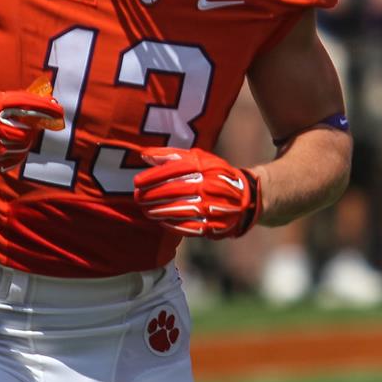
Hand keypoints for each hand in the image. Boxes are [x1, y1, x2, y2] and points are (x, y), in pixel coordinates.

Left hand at [133, 146, 260, 237]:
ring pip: (180, 209)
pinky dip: (172, 224)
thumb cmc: (213, 174)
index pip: (174, 169)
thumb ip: (171, 156)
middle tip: (137, 197)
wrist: (244, 196)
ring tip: (145, 209)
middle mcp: (210, 185)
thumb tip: (144, 155)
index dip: (153, 176)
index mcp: (205, 166)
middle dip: (152, 194)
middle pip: (175, 190)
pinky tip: (160, 220)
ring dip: (159, 210)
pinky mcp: (215, 224)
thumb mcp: (197, 158)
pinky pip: (189, 226)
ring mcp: (213, 206)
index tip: (137, 182)